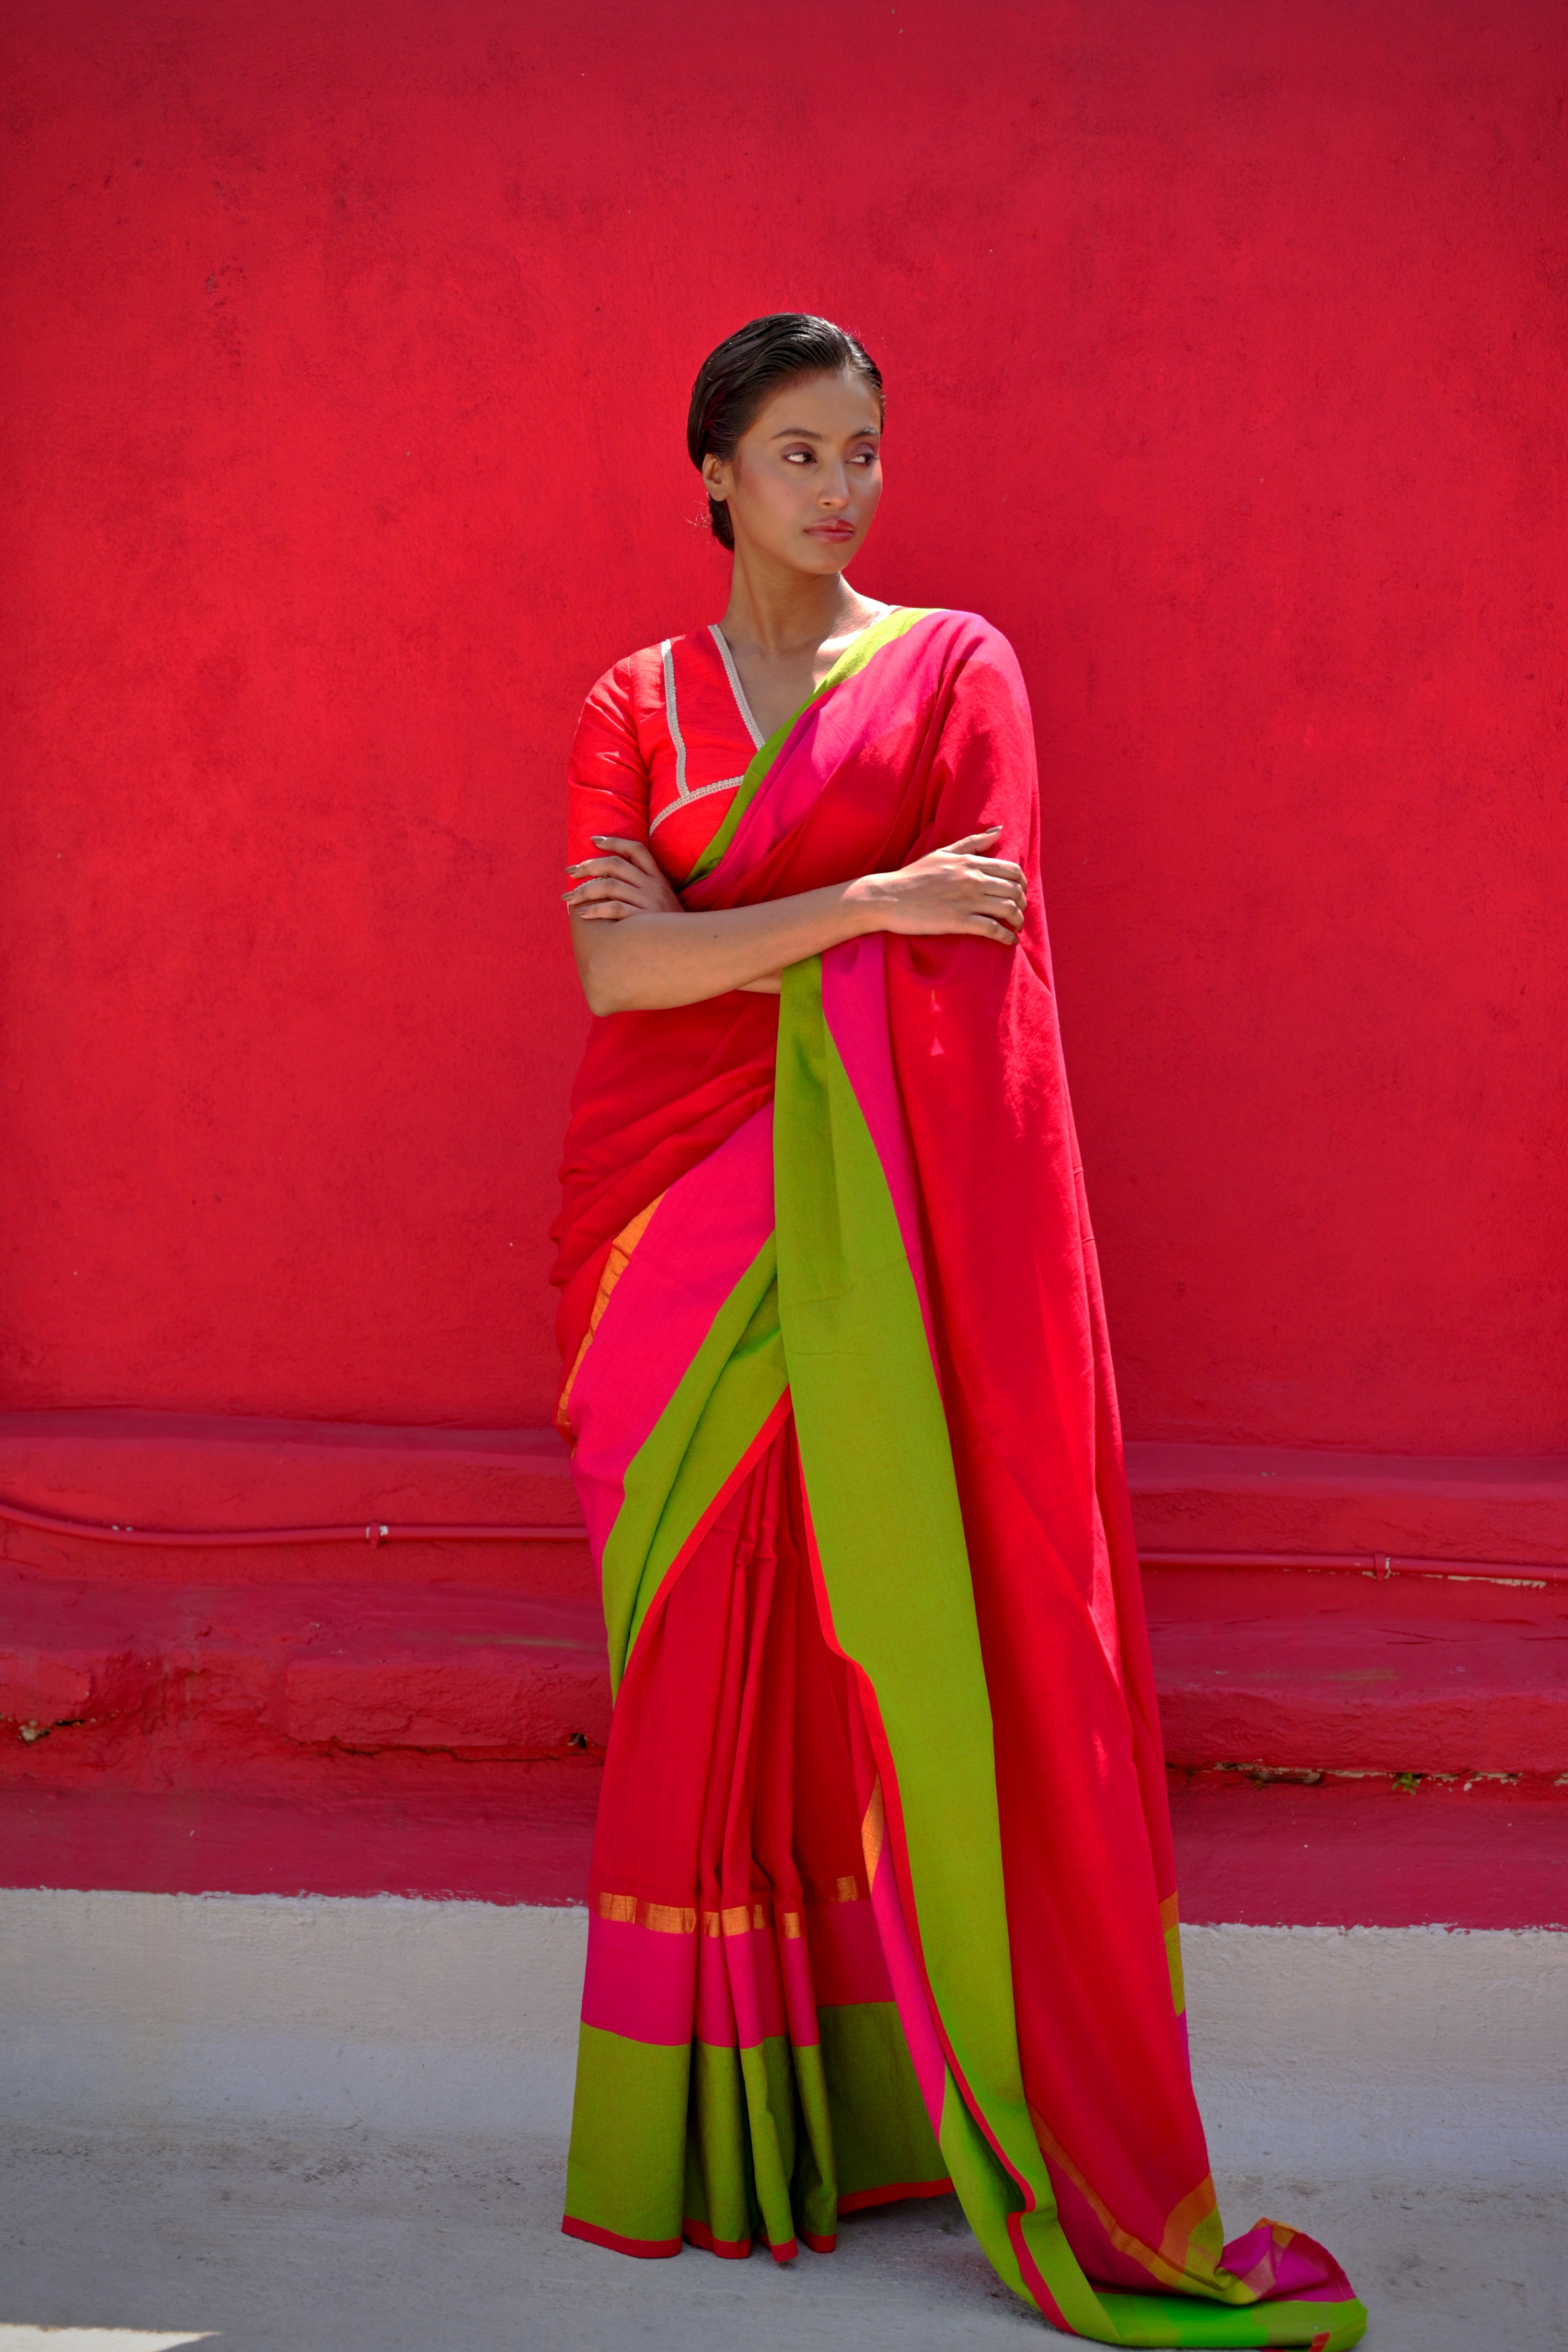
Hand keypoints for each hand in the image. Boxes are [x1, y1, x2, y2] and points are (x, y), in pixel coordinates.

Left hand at [564, 836, 683, 922]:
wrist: (691, 946)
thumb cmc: (670, 925)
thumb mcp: (663, 899)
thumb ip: (643, 886)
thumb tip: (610, 880)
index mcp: (657, 877)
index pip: (636, 849)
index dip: (614, 841)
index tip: (594, 840)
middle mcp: (653, 886)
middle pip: (615, 865)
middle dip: (587, 865)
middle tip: (570, 871)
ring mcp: (648, 902)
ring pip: (609, 886)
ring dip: (584, 890)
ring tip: (569, 898)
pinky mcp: (644, 920)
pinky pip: (614, 909)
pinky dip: (595, 910)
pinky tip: (583, 914)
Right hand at [853, 828, 1025, 944]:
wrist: (888, 897)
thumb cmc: (913, 876)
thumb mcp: (942, 853)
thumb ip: (971, 843)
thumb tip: (998, 831)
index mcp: (970, 862)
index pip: (1011, 870)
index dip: (1022, 884)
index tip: (1020, 893)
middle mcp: (973, 879)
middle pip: (1014, 890)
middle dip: (1023, 903)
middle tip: (1019, 912)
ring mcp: (966, 900)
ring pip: (1008, 909)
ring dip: (1018, 920)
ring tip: (1016, 928)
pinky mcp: (959, 921)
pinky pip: (993, 929)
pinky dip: (1006, 937)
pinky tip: (1009, 941)